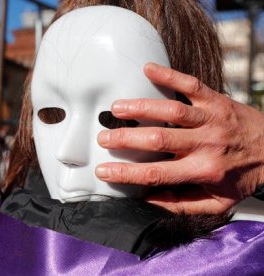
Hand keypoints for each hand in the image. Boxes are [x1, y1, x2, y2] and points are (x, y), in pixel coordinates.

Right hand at [96, 63, 263, 213]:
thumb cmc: (241, 176)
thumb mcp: (216, 202)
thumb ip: (182, 204)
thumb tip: (147, 201)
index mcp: (204, 170)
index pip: (157, 174)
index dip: (127, 174)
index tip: (104, 171)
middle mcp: (207, 143)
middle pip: (160, 140)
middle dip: (126, 139)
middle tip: (104, 138)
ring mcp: (211, 118)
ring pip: (172, 111)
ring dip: (141, 108)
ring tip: (116, 108)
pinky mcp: (216, 100)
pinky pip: (191, 85)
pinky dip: (169, 75)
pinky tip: (148, 69)